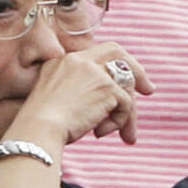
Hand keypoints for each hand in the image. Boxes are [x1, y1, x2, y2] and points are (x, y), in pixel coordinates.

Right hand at [10, 42, 152, 146]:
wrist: (37, 129)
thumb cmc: (41, 125)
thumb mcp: (56, 99)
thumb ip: (79, 90)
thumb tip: (111, 99)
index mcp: (63, 61)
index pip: (98, 52)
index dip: (116, 63)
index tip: (127, 77)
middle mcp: (80, 60)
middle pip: (118, 54)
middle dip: (137, 71)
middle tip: (150, 90)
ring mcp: (94, 72)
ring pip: (125, 86)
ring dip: (126, 113)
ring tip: (120, 134)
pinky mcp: (107, 86)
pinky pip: (126, 104)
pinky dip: (120, 121)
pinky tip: (99, 132)